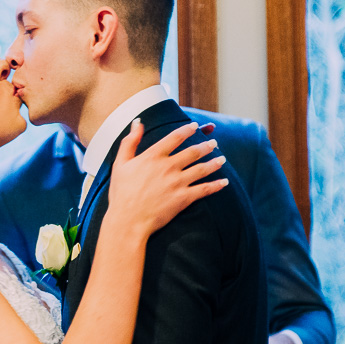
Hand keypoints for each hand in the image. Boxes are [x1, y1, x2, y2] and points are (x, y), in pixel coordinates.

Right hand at [108, 120, 227, 236]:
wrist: (128, 220)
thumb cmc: (121, 193)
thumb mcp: (120, 163)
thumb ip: (130, 141)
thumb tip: (137, 123)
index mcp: (154, 156)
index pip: (175, 137)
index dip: (187, 130)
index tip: (196, 126)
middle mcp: (169, 166)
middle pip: (193, 152)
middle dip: (206, 146)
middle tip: (213, 143)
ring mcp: (178, 182)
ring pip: (202, 169)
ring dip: (214, 162)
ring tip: (222, 159)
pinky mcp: (184, 198)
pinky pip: (204, 190)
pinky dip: (216, 186)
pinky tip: (224, 182)